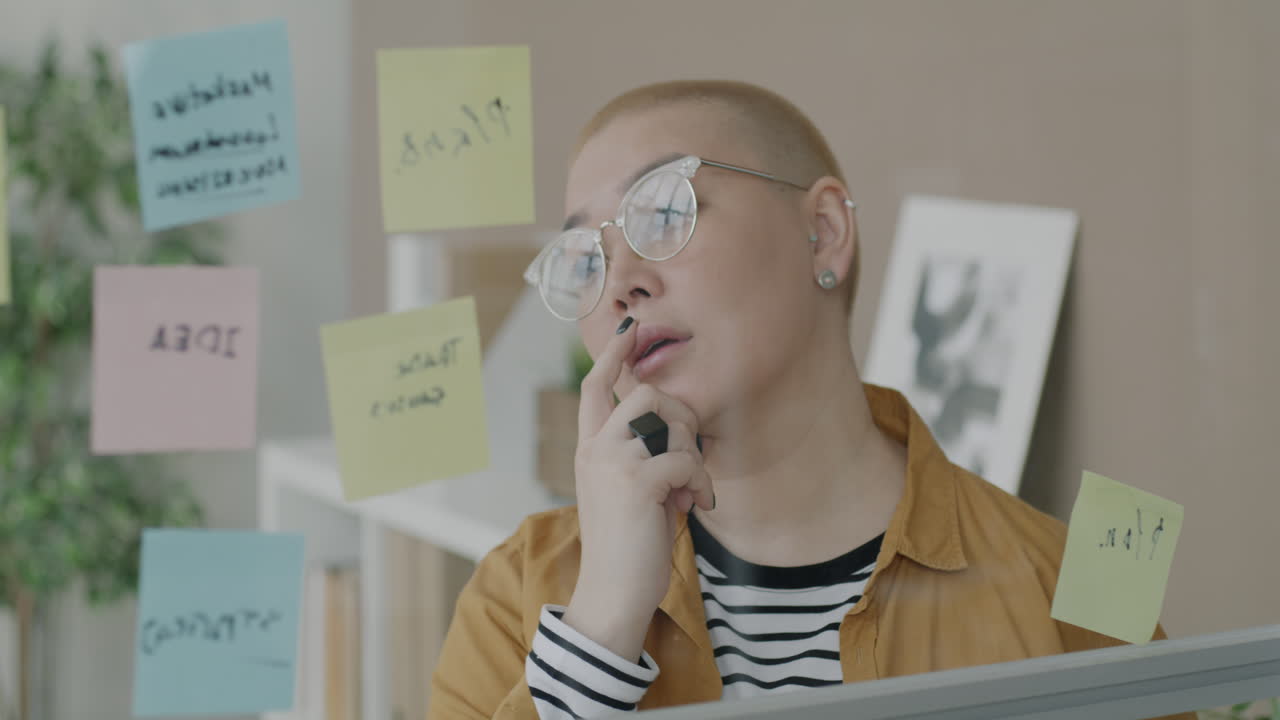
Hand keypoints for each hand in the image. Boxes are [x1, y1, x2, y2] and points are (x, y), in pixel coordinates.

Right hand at [561, 318, 714, 661]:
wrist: (613, 593)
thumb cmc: (628, 547)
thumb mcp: (630, 492)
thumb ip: (643, 458)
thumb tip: (680, 439)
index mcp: (589, 449)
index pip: (595, 386)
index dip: (614, 354)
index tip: (631, 329)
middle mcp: (595, 448)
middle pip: (645, 394)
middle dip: (681, 419)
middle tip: (689, 458)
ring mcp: (612, 461)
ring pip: (668, 423)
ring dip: (691, 454)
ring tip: (688, 490)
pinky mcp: (636, 481)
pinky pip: (685, 460)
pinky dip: (700, 483)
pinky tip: (695, 507)